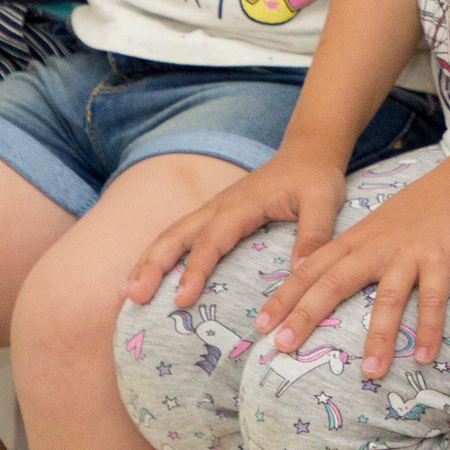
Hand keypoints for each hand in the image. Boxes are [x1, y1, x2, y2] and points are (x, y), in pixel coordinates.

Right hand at [125, 149, 350, 309]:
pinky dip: (159, 254)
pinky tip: (146, 275)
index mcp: (242, 205)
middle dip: (152, 265)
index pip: (213, 240)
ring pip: (172, 234)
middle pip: (177, 235)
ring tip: (126, 292)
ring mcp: (213, 209)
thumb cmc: (315, 178)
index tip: (182, 299)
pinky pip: (180, 234)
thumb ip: (314, 235)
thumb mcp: (324, 202)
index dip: (196, 269)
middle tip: (133, 298)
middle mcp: (220, 206)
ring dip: (147, 260)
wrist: (308, 151)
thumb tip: (300, 273)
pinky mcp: (214, 215)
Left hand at [253, 161, 449, 377]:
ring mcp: (410, 253)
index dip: (285, 296)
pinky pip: (434, 298)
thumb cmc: (425, 208)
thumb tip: (326, 281)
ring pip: (388, 297)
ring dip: (378, 337)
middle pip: (335, 282)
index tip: (260, 325)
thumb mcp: (379, 225)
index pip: (312, 268)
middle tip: (283, 347)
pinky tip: (423, 356)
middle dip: (307, 314)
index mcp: (358, 239)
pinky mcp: (442, 259)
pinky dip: (429, 328)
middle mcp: (377, 247)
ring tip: (369, 374)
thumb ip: (355, 251)